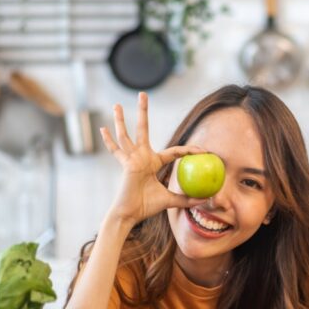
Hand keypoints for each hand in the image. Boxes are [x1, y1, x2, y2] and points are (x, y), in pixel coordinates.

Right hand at [100, 92, 206, 226]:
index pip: (174, 151)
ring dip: (121, 119)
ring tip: (116, 104)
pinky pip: (116, 151)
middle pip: (142, 129)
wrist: (130, 214)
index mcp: (153, 162)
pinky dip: (109, 141)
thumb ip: (185, 199)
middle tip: (143, 93)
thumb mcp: (170, 201)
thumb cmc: (146, 207)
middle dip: (142, 112)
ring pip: (126, 135)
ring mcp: (131, 159)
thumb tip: (206, 201)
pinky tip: (103, 128)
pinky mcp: (126, 164)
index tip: (204, 150)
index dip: (189, 150)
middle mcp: (141, 156)